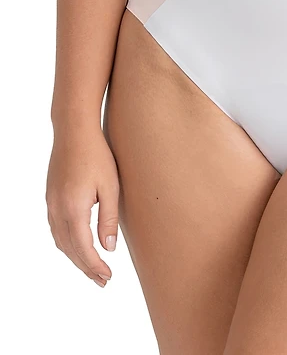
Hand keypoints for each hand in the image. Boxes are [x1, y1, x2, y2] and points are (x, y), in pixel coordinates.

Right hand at [46, 126, 119, 287]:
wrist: (74, 131)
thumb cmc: (97, 155)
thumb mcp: (111, 187)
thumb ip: (109, 219)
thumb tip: (108, 248)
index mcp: (74, 210)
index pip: (83, 249)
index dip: (95, 266)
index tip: (108, 277)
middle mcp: (57, 210)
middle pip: (69, 249)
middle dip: (86, 267)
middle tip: (102, 280)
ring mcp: (51, 204)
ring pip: (60, 241)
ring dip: (75, 257)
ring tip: (92, 267)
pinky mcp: (50, 197)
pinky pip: (56, 229)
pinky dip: (67, 243)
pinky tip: (78, 245)